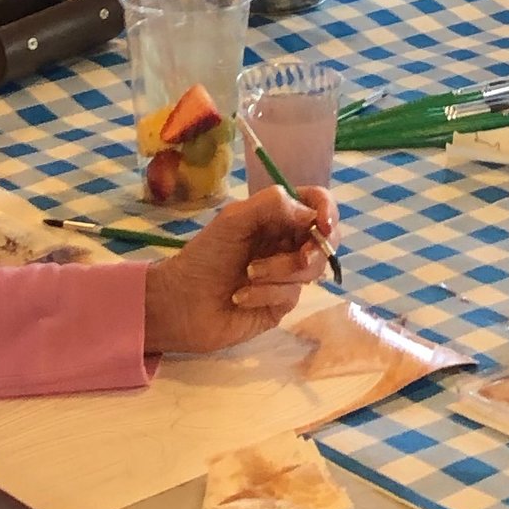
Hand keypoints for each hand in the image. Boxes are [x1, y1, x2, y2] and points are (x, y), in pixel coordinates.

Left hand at [142, 185, 338, 354]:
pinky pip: (291, 294)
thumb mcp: (233, 220)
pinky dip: (265, 293)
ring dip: (279, 271)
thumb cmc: (204, 256)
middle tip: (299, 256)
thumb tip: (311, 215)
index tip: (323, 225)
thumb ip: (272, 206)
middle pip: (325, 240)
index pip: (316, 205)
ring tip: (248, 276)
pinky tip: (240, 297)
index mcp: (277, 218)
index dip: (327, 211)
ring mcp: (287, 275)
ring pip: (311, 269)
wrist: (181, 303)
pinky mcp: (281, 304)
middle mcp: (286, 244)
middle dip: (313, 248)